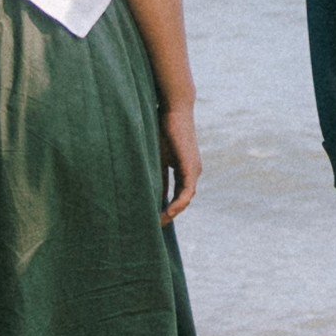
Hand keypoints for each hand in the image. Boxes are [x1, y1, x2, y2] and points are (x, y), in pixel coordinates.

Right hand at [155, 95, 202, 215]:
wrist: (174, 109)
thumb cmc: (162, 126)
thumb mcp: (155, 154)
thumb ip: (153, 170)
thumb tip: (141, 186)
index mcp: (183, 168)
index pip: (175, 193)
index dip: (164, 207)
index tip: (151, 217)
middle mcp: (192, 171)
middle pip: (181, 200)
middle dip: (168, 214)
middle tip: (153, 227)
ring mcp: (193, 170)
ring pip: (185, 199)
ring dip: (172, 213)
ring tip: (158, 223)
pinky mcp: (191, 168)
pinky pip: (186, 192)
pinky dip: (177, 204)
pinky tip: (167, 213)